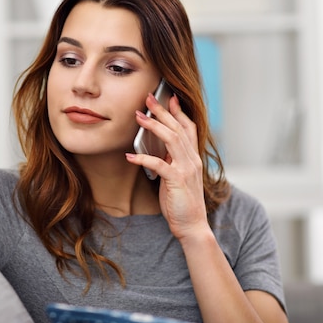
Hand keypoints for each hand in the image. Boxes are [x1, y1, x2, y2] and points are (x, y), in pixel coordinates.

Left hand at [127, 94, 207, 239]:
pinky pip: (158, 164)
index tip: (170, 97)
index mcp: (193, 157)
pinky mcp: (177, 181)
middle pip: (178, 128)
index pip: (189, 128)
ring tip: (138, 116)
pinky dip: (143, 158)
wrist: (192, 225)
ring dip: (153, 126)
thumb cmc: (181, 202)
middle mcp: (192, 159)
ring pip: (171, 139)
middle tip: (148, 97)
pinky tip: (130, 155)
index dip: (179, 111)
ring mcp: (186, 169)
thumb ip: (170, 161)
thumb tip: (157, 147)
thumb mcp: (177, 176)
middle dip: (162, 111)